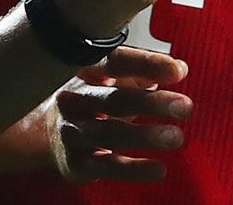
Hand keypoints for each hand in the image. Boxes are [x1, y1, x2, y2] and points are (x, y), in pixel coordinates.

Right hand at [44, 46, 191, 182]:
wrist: (47, 131)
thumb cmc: (93, 97)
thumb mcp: (112, 77)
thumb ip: (144, 70)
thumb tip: (180, 68)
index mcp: (86, 70)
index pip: (115, 62)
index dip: (146, 65)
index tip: (178, 72)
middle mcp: (74, 98)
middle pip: (114, 99)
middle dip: (151, 103)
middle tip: (185, 106)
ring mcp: (71, 131)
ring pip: (109, 133)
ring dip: (145, 136)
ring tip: (176, 137)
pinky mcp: (74, 162)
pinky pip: (106, 166)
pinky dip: (134, 169)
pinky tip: (159, 169)